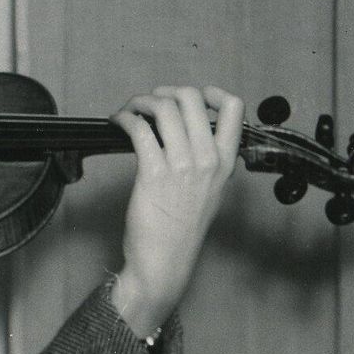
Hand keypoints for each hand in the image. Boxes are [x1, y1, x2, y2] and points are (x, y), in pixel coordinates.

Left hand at [106, 84, 242, 339]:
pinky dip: (126, 119)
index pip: (234, 108)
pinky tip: (119, 123)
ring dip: (141, 102)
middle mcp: (207, 159)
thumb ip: (206, 161)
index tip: (192, 97)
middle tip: (150, 101)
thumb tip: (185, 133)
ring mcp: (182, 165)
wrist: (165, 261)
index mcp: (224, 162)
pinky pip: (139, 130)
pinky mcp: (154, 173)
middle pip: (191, 99)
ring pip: (164, 108)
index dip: (211, 92)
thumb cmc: (180, 230)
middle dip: (166, 93)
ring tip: (130, 111)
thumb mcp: (208, 192)